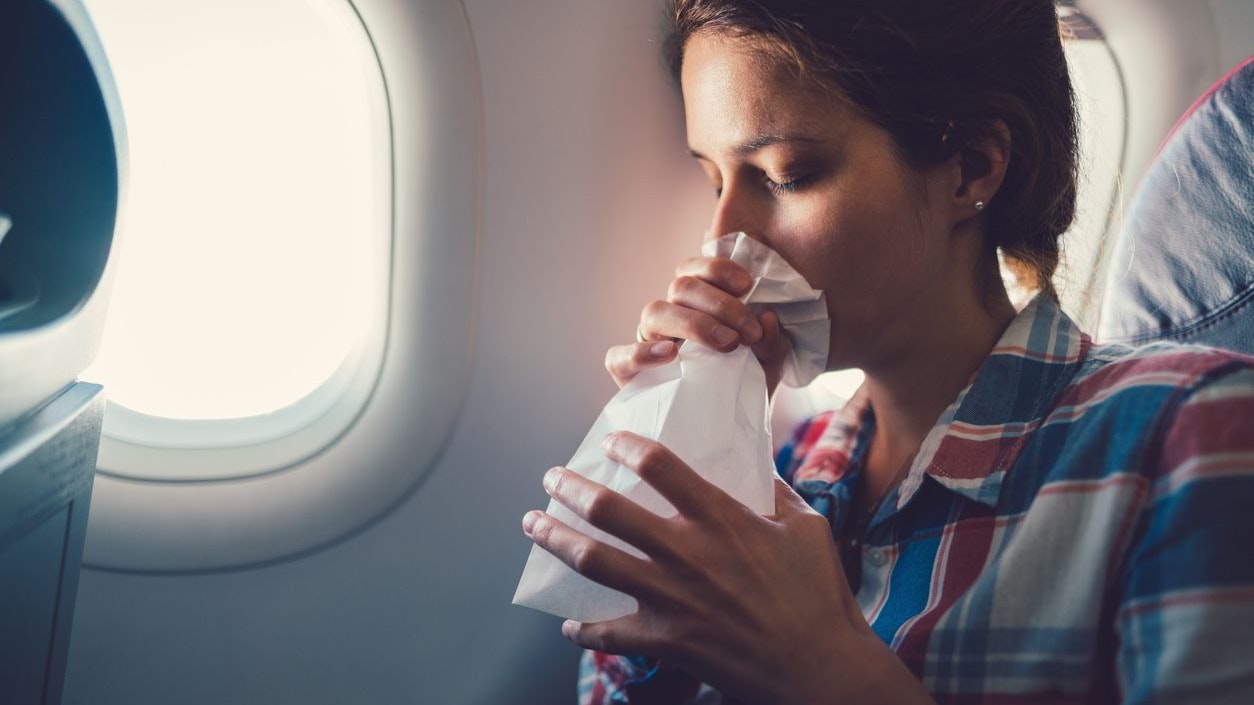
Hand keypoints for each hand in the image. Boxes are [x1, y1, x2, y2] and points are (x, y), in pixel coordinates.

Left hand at [521, 431, 932, 704]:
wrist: (821, 670)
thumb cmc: (820, 597)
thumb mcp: (807, 530)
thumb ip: (776, 494)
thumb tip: (758, 468)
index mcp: (721, 518)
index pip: (659, 465)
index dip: (626, 446)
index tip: (610, 442)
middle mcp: (686, 552)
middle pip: (608, 510)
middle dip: (570, 488)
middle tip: (552, 478)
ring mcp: (671, 598)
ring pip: (593, 562)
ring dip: (555, 539)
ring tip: (533, 524)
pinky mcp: (667, 641)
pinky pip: (610, 635)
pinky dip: (585, 630)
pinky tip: (571, 624)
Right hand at [604, 257, 790, 394]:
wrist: (726, 429)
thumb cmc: (744, 385)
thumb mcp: (767, 364)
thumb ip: (771, 342)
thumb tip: (768, 318)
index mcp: (697, 303)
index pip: (697, 270)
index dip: (718, 268)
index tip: (747, 284)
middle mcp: (670, 316)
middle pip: (680, 287)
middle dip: (719, 304)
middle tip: (749, 332)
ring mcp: (647, 342)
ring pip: (654, 312)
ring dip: (693, 323)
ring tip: (727, 345)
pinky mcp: (628, 373)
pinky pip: (619, 357)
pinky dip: (642, 352)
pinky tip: (671, 355)